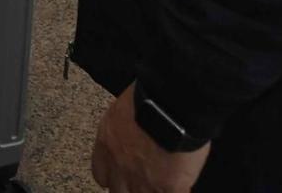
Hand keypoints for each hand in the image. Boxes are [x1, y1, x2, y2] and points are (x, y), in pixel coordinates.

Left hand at [89, 86, 207, 192]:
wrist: (169, 105)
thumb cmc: (147, 98)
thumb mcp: (123, 109)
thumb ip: (122, 128)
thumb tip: (133, 132)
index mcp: (107, 145)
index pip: (100, 174)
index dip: (112, 177)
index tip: (120, 176)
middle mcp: (120, 166)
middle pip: (118, 191)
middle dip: (129, 188)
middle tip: (142, 181)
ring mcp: (143, 179)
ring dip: (151, 190)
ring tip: (161, 183)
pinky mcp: (168, 187)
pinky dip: (177, 191)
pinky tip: (180, 186)